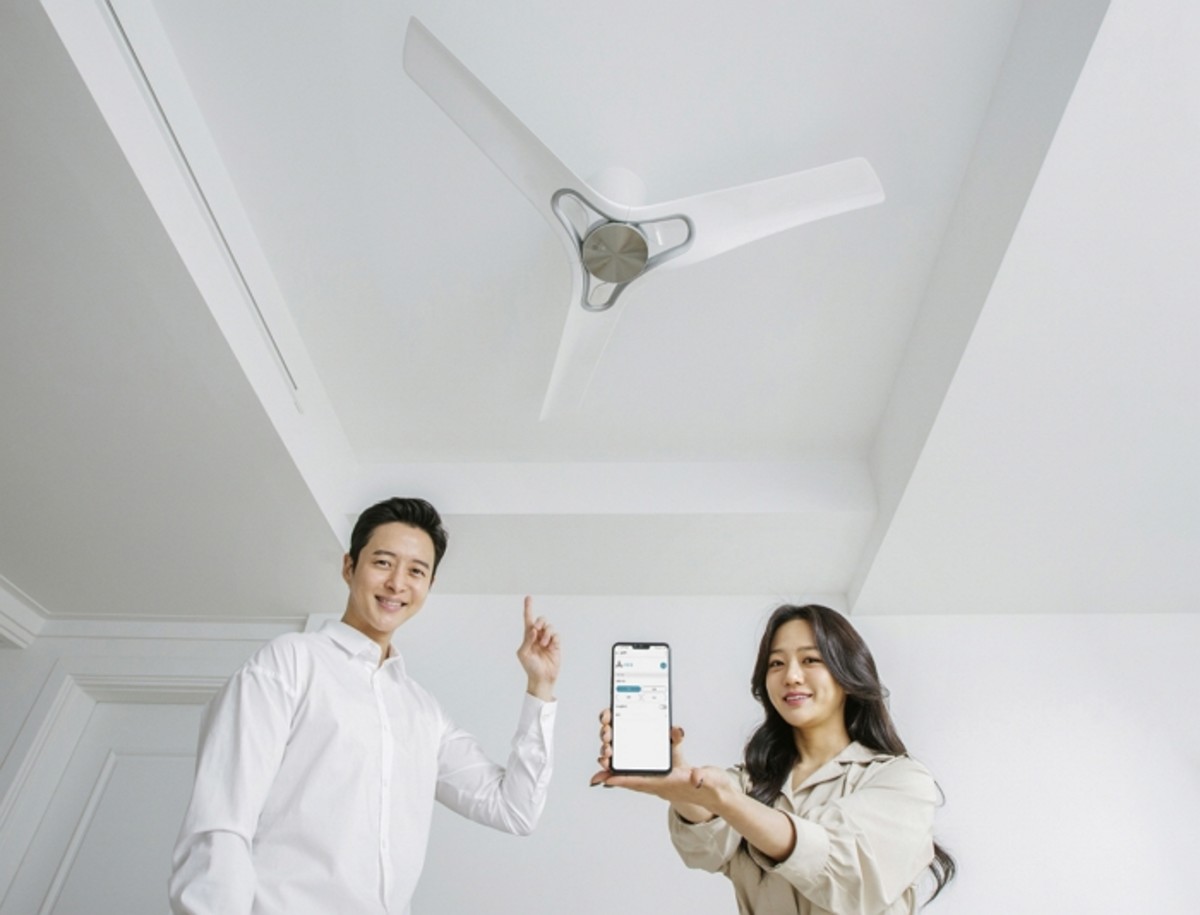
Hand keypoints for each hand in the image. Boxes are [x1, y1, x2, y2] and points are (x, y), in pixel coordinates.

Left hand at [516, 596, 559, 700]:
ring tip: (544, 644)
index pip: (528, 619)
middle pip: (541, 620)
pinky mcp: (556, 645)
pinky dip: (553, 639)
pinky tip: (550, 646)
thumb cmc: (530, 666)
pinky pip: (557, 635)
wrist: (541, 678)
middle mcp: (538, 636)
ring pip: (550, 627)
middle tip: (537, 628)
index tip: (528, 597)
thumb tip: (533, 630)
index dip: (528, 608)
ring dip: (546, 634)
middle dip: (540, 621)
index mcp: (528, 636)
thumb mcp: (523, 653)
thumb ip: (527, 640)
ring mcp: (548, 640)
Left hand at [589, 709, 727, 819]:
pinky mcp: (664, 781)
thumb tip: (695, 777)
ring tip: (603, 769)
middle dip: (614, 777)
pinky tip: (623, 768)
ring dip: (619, 775)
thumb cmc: (714, 786)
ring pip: (635, 780)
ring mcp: (662, 785)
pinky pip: (642, 778)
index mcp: (669, 784)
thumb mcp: (711, 778)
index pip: (642, 782)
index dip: (623, 779)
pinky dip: (629, 773)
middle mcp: (662, 787)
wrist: (719, 796)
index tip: (605, 778)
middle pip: (633, 782)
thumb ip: (703, 777)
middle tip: (596, 773)